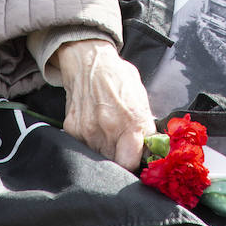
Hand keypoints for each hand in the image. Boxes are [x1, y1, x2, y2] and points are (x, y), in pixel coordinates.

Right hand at [56, 39, 154, 169]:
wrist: (89, 62)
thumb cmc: (118, 77)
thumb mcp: (141, 96)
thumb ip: (146, 125)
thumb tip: (152, 148)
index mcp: (131, 121)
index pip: (131, 162)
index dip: (134, 163)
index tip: (135, 158)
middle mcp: (109, 128)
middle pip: (114, 162)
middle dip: (120, 157)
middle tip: (122, 145)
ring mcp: (88, 131)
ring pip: (98, 156)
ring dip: (104, 150)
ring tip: (108, 132)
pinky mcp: (72, 130)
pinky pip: (84, 147)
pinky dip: (90, 142)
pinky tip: (95, 127)